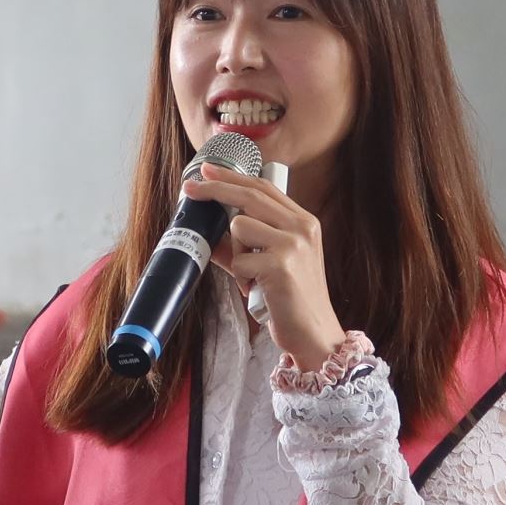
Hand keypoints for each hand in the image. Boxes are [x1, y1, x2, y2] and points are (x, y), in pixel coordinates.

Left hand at [181, 167, 345, 370]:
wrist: (314, 333)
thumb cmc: (292, 299)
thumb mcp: (273, 263)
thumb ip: (245, 244)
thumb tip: (208, 232)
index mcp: (304, 222)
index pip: (264, 188)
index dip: (233, 178)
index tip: (208, 171)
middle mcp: (302, 228)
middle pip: (250, 196)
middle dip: (216, 189)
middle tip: (191, 188)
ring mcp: (293, 245)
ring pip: (239, 228)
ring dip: (236, 254)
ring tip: (252, 275)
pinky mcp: (280, 266)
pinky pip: (239, 261)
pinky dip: (241, 279)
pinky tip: (257, 291)